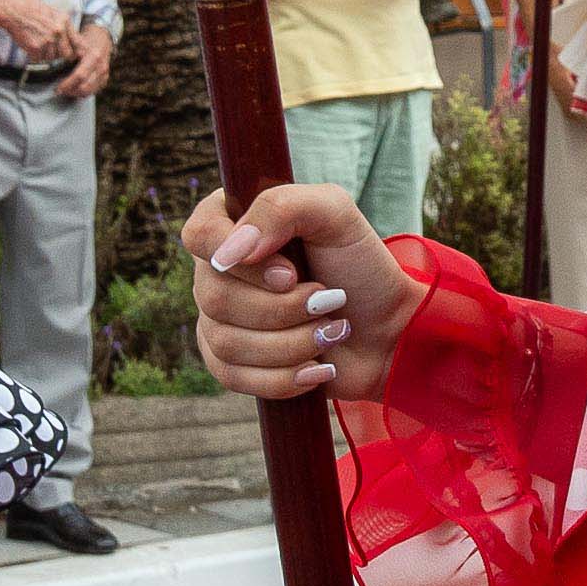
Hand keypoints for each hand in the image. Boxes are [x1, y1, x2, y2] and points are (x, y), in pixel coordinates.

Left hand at [51, 23, 115, 103]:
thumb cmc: (85, 40)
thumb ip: (64, 47)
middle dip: (70, 91)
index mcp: (93, 56)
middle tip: (59, 91)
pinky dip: (82, 93)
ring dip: (75, 94)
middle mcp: (101, 67)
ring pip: (89, 92)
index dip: (67, 84)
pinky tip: (73, 90)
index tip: (57, 88)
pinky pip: (93, 92)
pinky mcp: (104, 80)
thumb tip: (49, 56)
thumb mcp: (76, 40)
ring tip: (64, 91)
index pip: (79, 75)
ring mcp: (104, 75)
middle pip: (84, 87)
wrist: (102, 40)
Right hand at [187, 182, 416, 404]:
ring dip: (292, 343)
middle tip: (329, 301)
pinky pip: (232, 377)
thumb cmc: (360, 266)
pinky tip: (317, 368)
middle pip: (214, 296)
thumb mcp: (335, 213)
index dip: (244, 264)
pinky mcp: (230, 362)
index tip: (290, 273)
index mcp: (234, 223)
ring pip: (225, 342)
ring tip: (330, 332)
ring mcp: (219, 318)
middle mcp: (218, 270)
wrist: (387, 331)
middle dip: (283, 308)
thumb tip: (230, 252)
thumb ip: (280, 208)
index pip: (199, 236)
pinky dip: (283, 377)